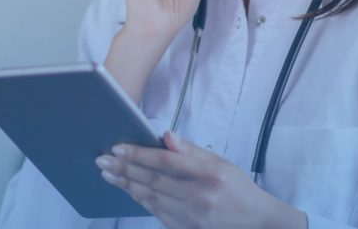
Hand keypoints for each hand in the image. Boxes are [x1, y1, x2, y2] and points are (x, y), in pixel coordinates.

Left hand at [94, 131, 306, 228]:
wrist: (255, 222)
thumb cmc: (237, 188)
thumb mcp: (220, 162)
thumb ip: (191, 150)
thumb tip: (165, 136)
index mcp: (209, 174)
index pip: (166, 162)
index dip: (139, 155)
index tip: (118, 148)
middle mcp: (199, 197)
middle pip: (153, 181)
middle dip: (124, 169)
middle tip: (102, 160)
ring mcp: (191, 217)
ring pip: (151, 198)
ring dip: (127, 185)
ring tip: (108, 174)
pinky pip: (157, 213)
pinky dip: (140, 200)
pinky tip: (128, 190)